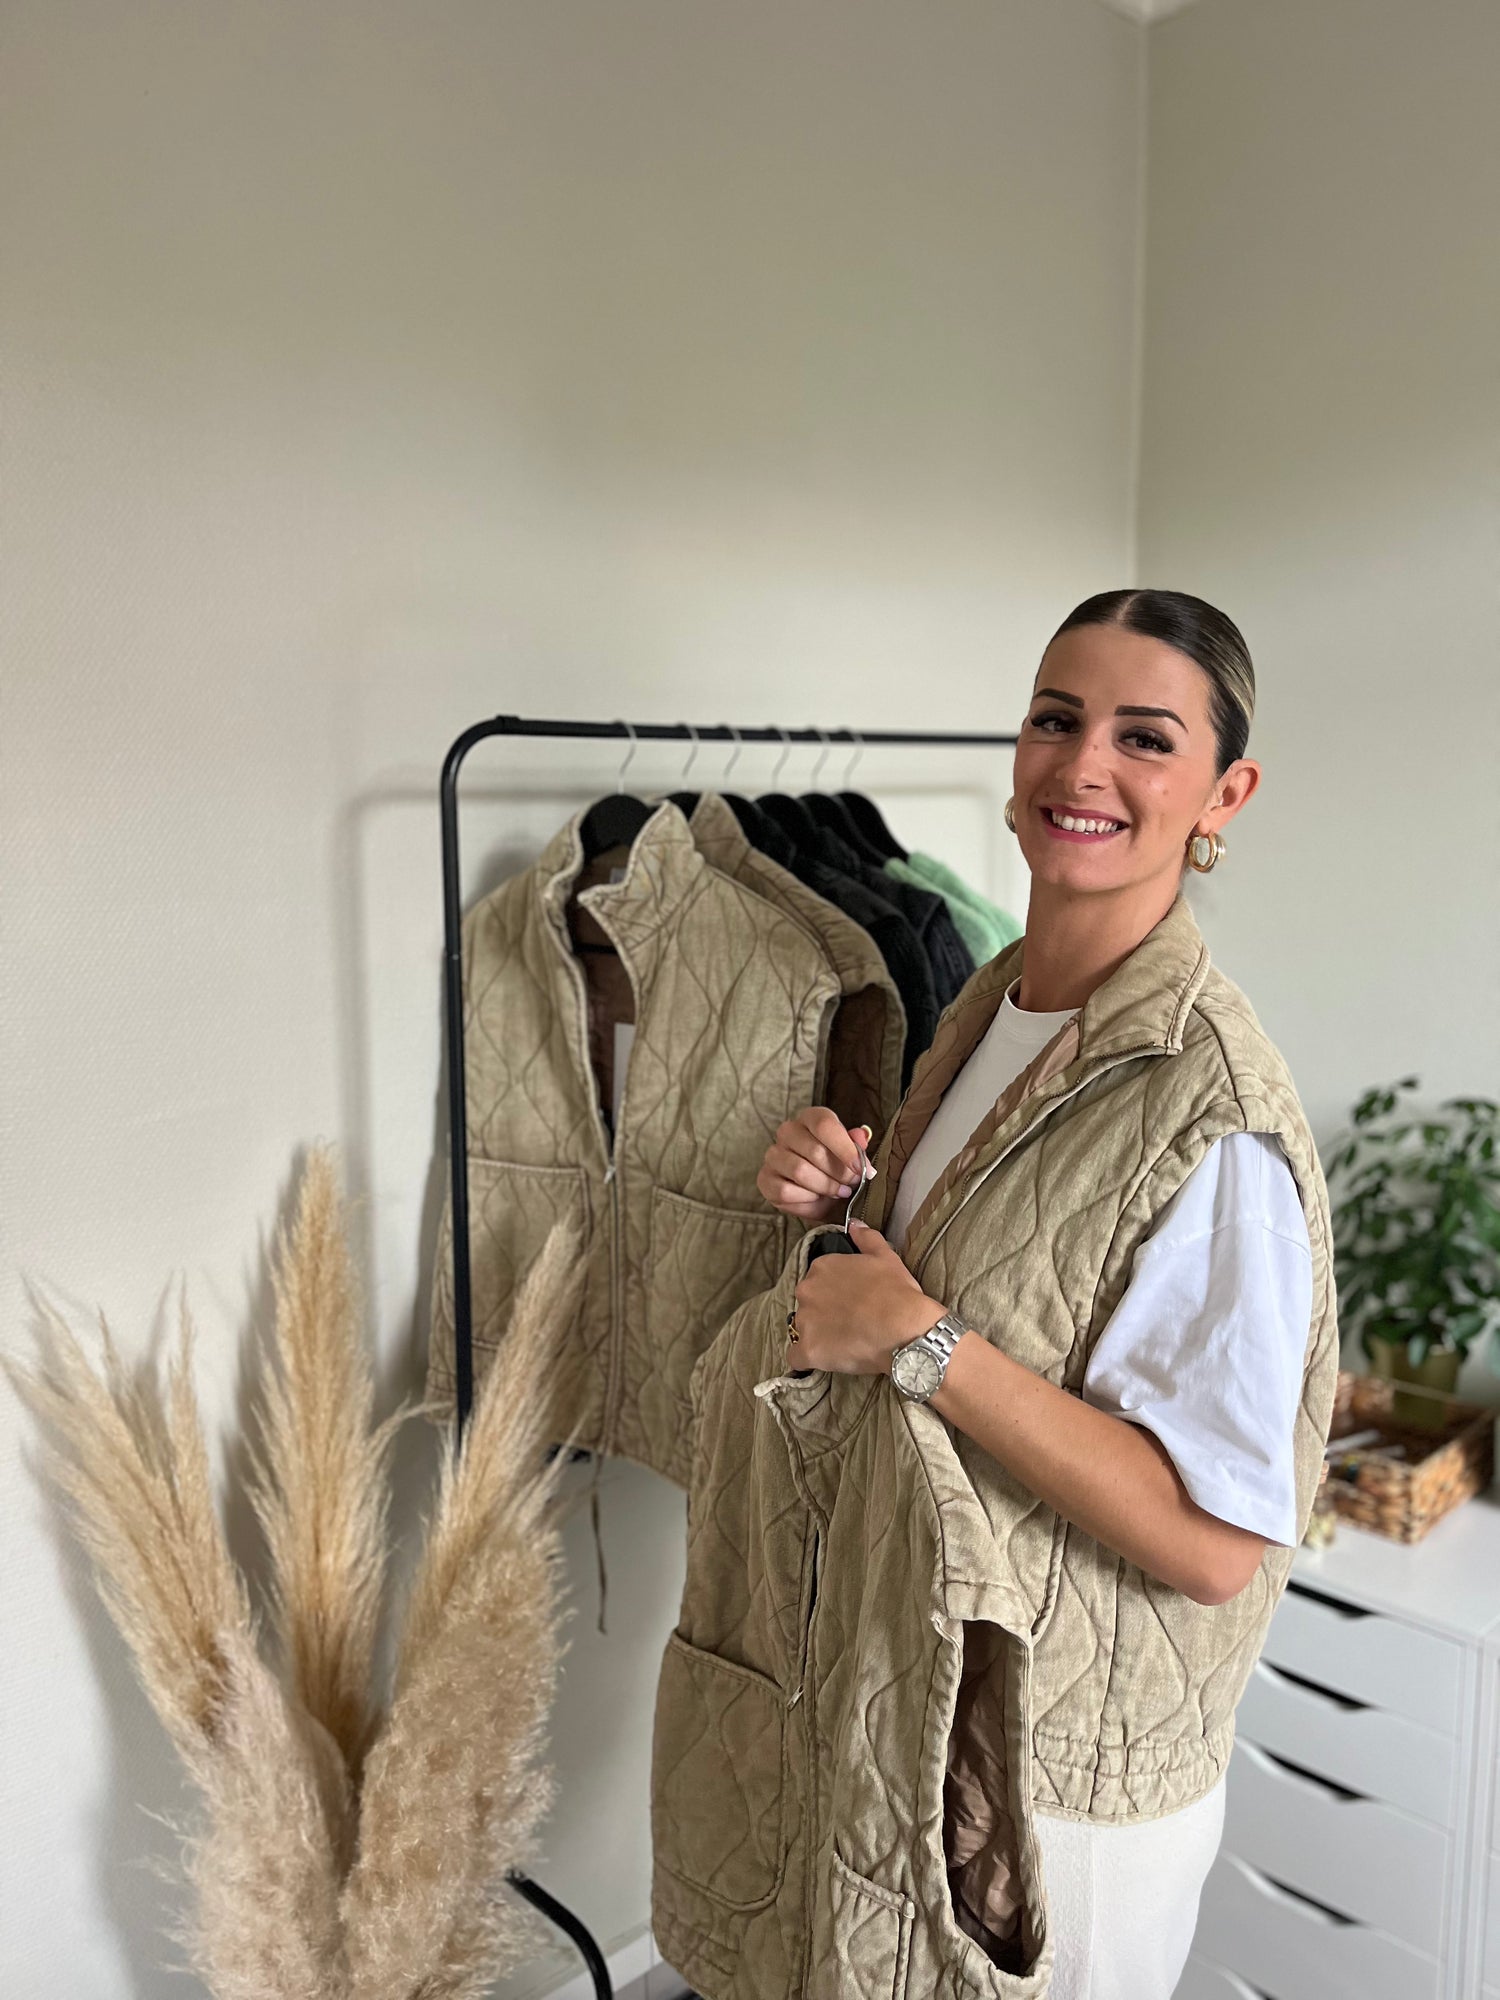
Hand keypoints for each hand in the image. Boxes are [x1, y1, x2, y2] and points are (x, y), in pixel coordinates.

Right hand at [757, 1108, 875, 1222]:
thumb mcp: (851, 1156)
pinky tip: (815, 1197)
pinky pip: (785, 1191)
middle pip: (815, 1151)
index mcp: (811, 1118)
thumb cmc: (836, 1169)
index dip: (844, 1148)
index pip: (824, 1125)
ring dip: (825, 1187)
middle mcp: (788, 1131)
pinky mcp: (764, 1178)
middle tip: (851, 1184)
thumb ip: (857, 1145)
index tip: (860, 1168)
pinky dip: (806, 1199)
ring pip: (800, 1171)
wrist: (821, 1195)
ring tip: (837, 1191)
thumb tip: (861, 1136)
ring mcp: (773, 1155)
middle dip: (839, 1173)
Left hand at [788, 1219, 945, 1374]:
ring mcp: (804, 1321)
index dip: (835, 1296)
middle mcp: (806, 1291)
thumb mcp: (886, 1257)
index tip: (852, 1304)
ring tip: (846, 1344)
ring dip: (819, 1337)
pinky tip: (829, 1359)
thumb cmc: (897, 1292)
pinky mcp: (808, 1350)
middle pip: (808, 1305)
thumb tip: (854, 1223)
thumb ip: (866, 1238)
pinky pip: (797, 1357)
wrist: (905, 1329)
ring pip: (802, 1331)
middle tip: (851, 1324)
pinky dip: (809, 1359)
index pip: (818, 1282)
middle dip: (824, 1315)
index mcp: (821, 1267)